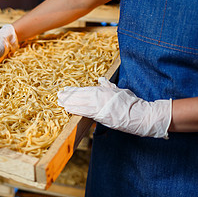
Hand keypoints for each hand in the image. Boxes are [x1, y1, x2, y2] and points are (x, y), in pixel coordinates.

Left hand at [57, 77, 171, 138]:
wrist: (139, 115)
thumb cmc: (131, 103)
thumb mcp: (119, 91)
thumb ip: (108, 86)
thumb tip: (101, 80)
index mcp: (104, 91)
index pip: (86, 90)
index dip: (75, 90)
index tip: (66, 90)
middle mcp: (100, 98)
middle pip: (81, 96)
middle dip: (69, 96)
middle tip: (58, 95)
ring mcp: (100, 107)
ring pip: (81, 104)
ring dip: (69, 103)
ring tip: (60, 102)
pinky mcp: (101, 117)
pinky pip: (85, 112)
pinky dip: (76, 110)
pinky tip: (68, 109)